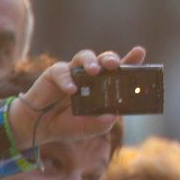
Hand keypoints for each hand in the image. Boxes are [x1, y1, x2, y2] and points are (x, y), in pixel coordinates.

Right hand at [8, 46, 147, 148]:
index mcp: (104, 86)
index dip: (131, 60)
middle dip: (111, 58)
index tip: (140, 52)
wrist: (40, 126)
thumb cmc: (69, 124)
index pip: (120, 70)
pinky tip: (71, 90)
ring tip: (95, 71)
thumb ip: (101, 124)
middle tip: (114, 65)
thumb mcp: (88, 128)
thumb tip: (113, 116)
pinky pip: (61, 71)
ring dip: (91, 62)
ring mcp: (73, 72)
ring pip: (85, 56)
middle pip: (104, 59)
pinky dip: (67, 79)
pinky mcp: (54, 74)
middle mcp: (91, 76)